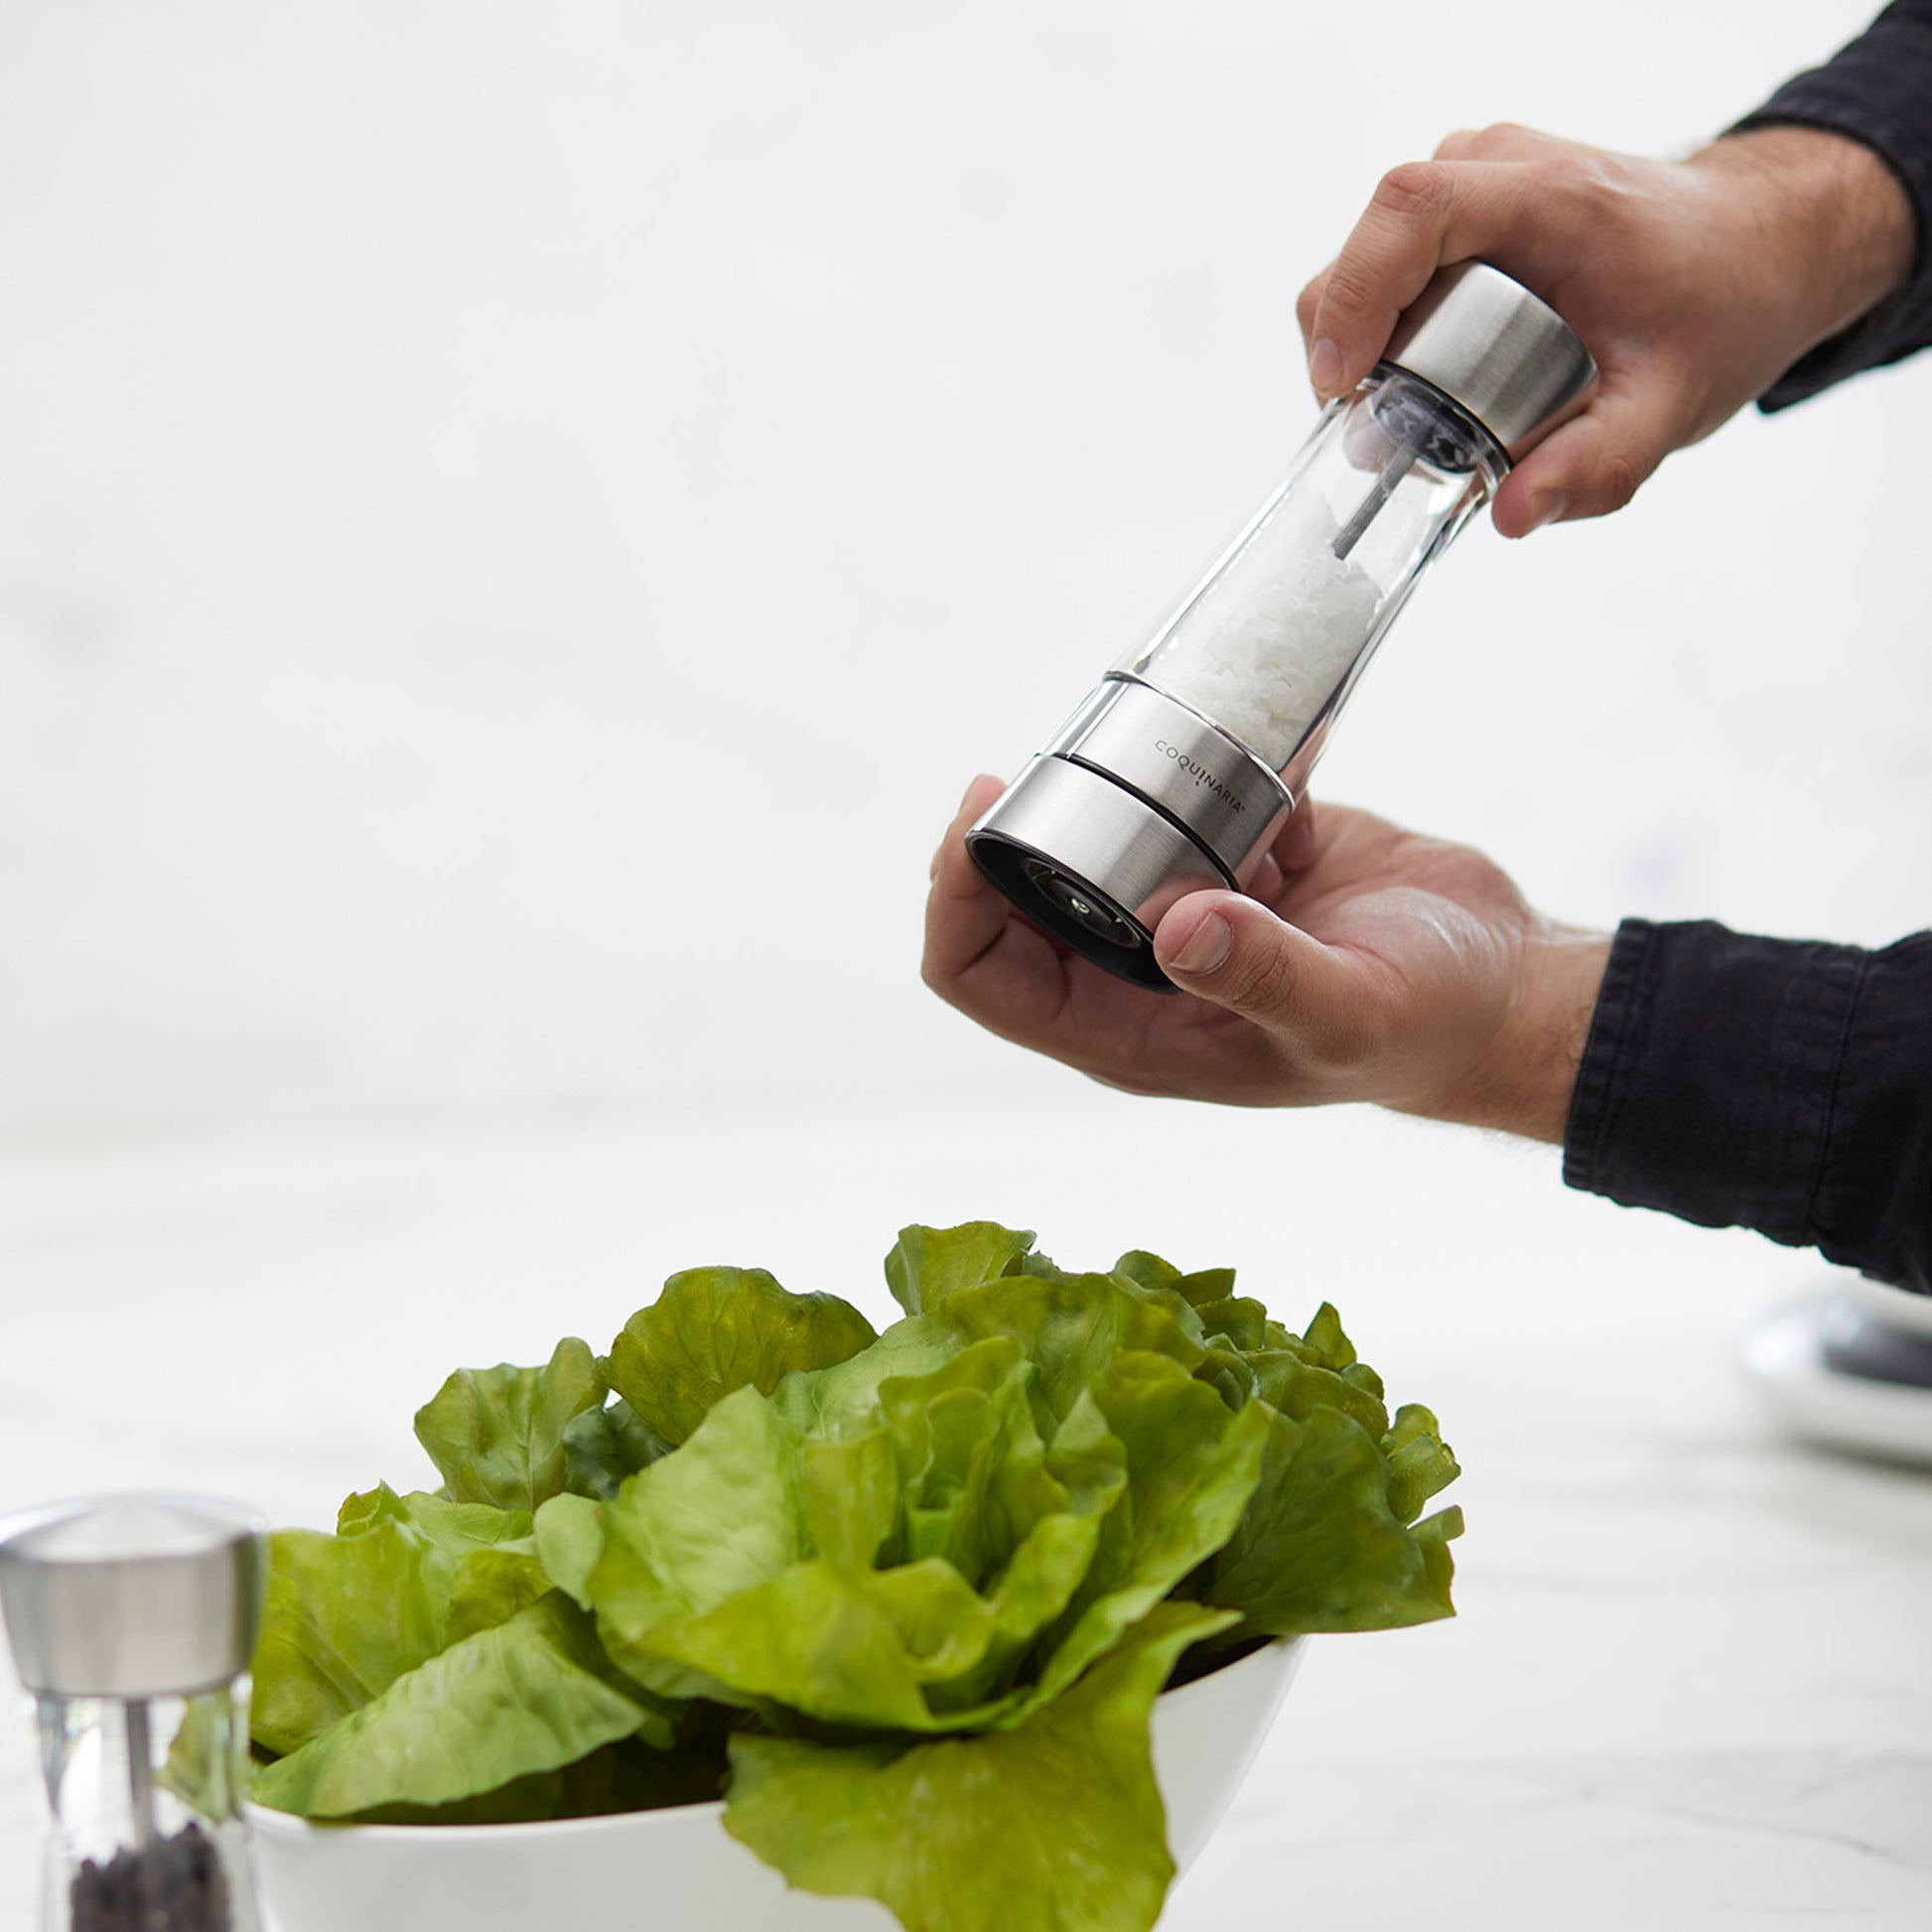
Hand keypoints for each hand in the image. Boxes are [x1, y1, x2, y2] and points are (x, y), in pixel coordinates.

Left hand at [924, 778, 1609, 1141]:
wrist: (1506, 985)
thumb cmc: (1425, 1026)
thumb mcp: (1346, 1011)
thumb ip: (1263, 977)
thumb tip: (1173, 929)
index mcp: (1130, 1032)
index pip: (982, 977)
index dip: (954, 901)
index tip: (979, 817)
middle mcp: (1134, 974)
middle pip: (1011, 897)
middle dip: (1014, 827)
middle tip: (1058, 758)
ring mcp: (1179, 910)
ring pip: (1088, 837)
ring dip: (1109, 786)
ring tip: (1170, 762)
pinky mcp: (1230, 855)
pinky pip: (1181, 794)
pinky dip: (1205, 762)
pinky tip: (1275, 769)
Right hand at [1298, 122, 1914, 533]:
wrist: (1751, 250)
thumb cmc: (1715, 309)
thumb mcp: (1671, 405)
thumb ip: (1597, 466)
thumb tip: (1510, 514)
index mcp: (1553, 197)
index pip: (1413, 210)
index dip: (1354, 294)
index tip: (1338, 382)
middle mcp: (1500, 169)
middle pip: (1371, 242)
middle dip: (1348, 344)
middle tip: (1376, 433)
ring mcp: (1474, 180)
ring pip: (1367, 258)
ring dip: (1364, 343)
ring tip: (1411, 413)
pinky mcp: (1460, 206)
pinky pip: (1387, 265)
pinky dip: (1381, 330)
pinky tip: (1418, 381)